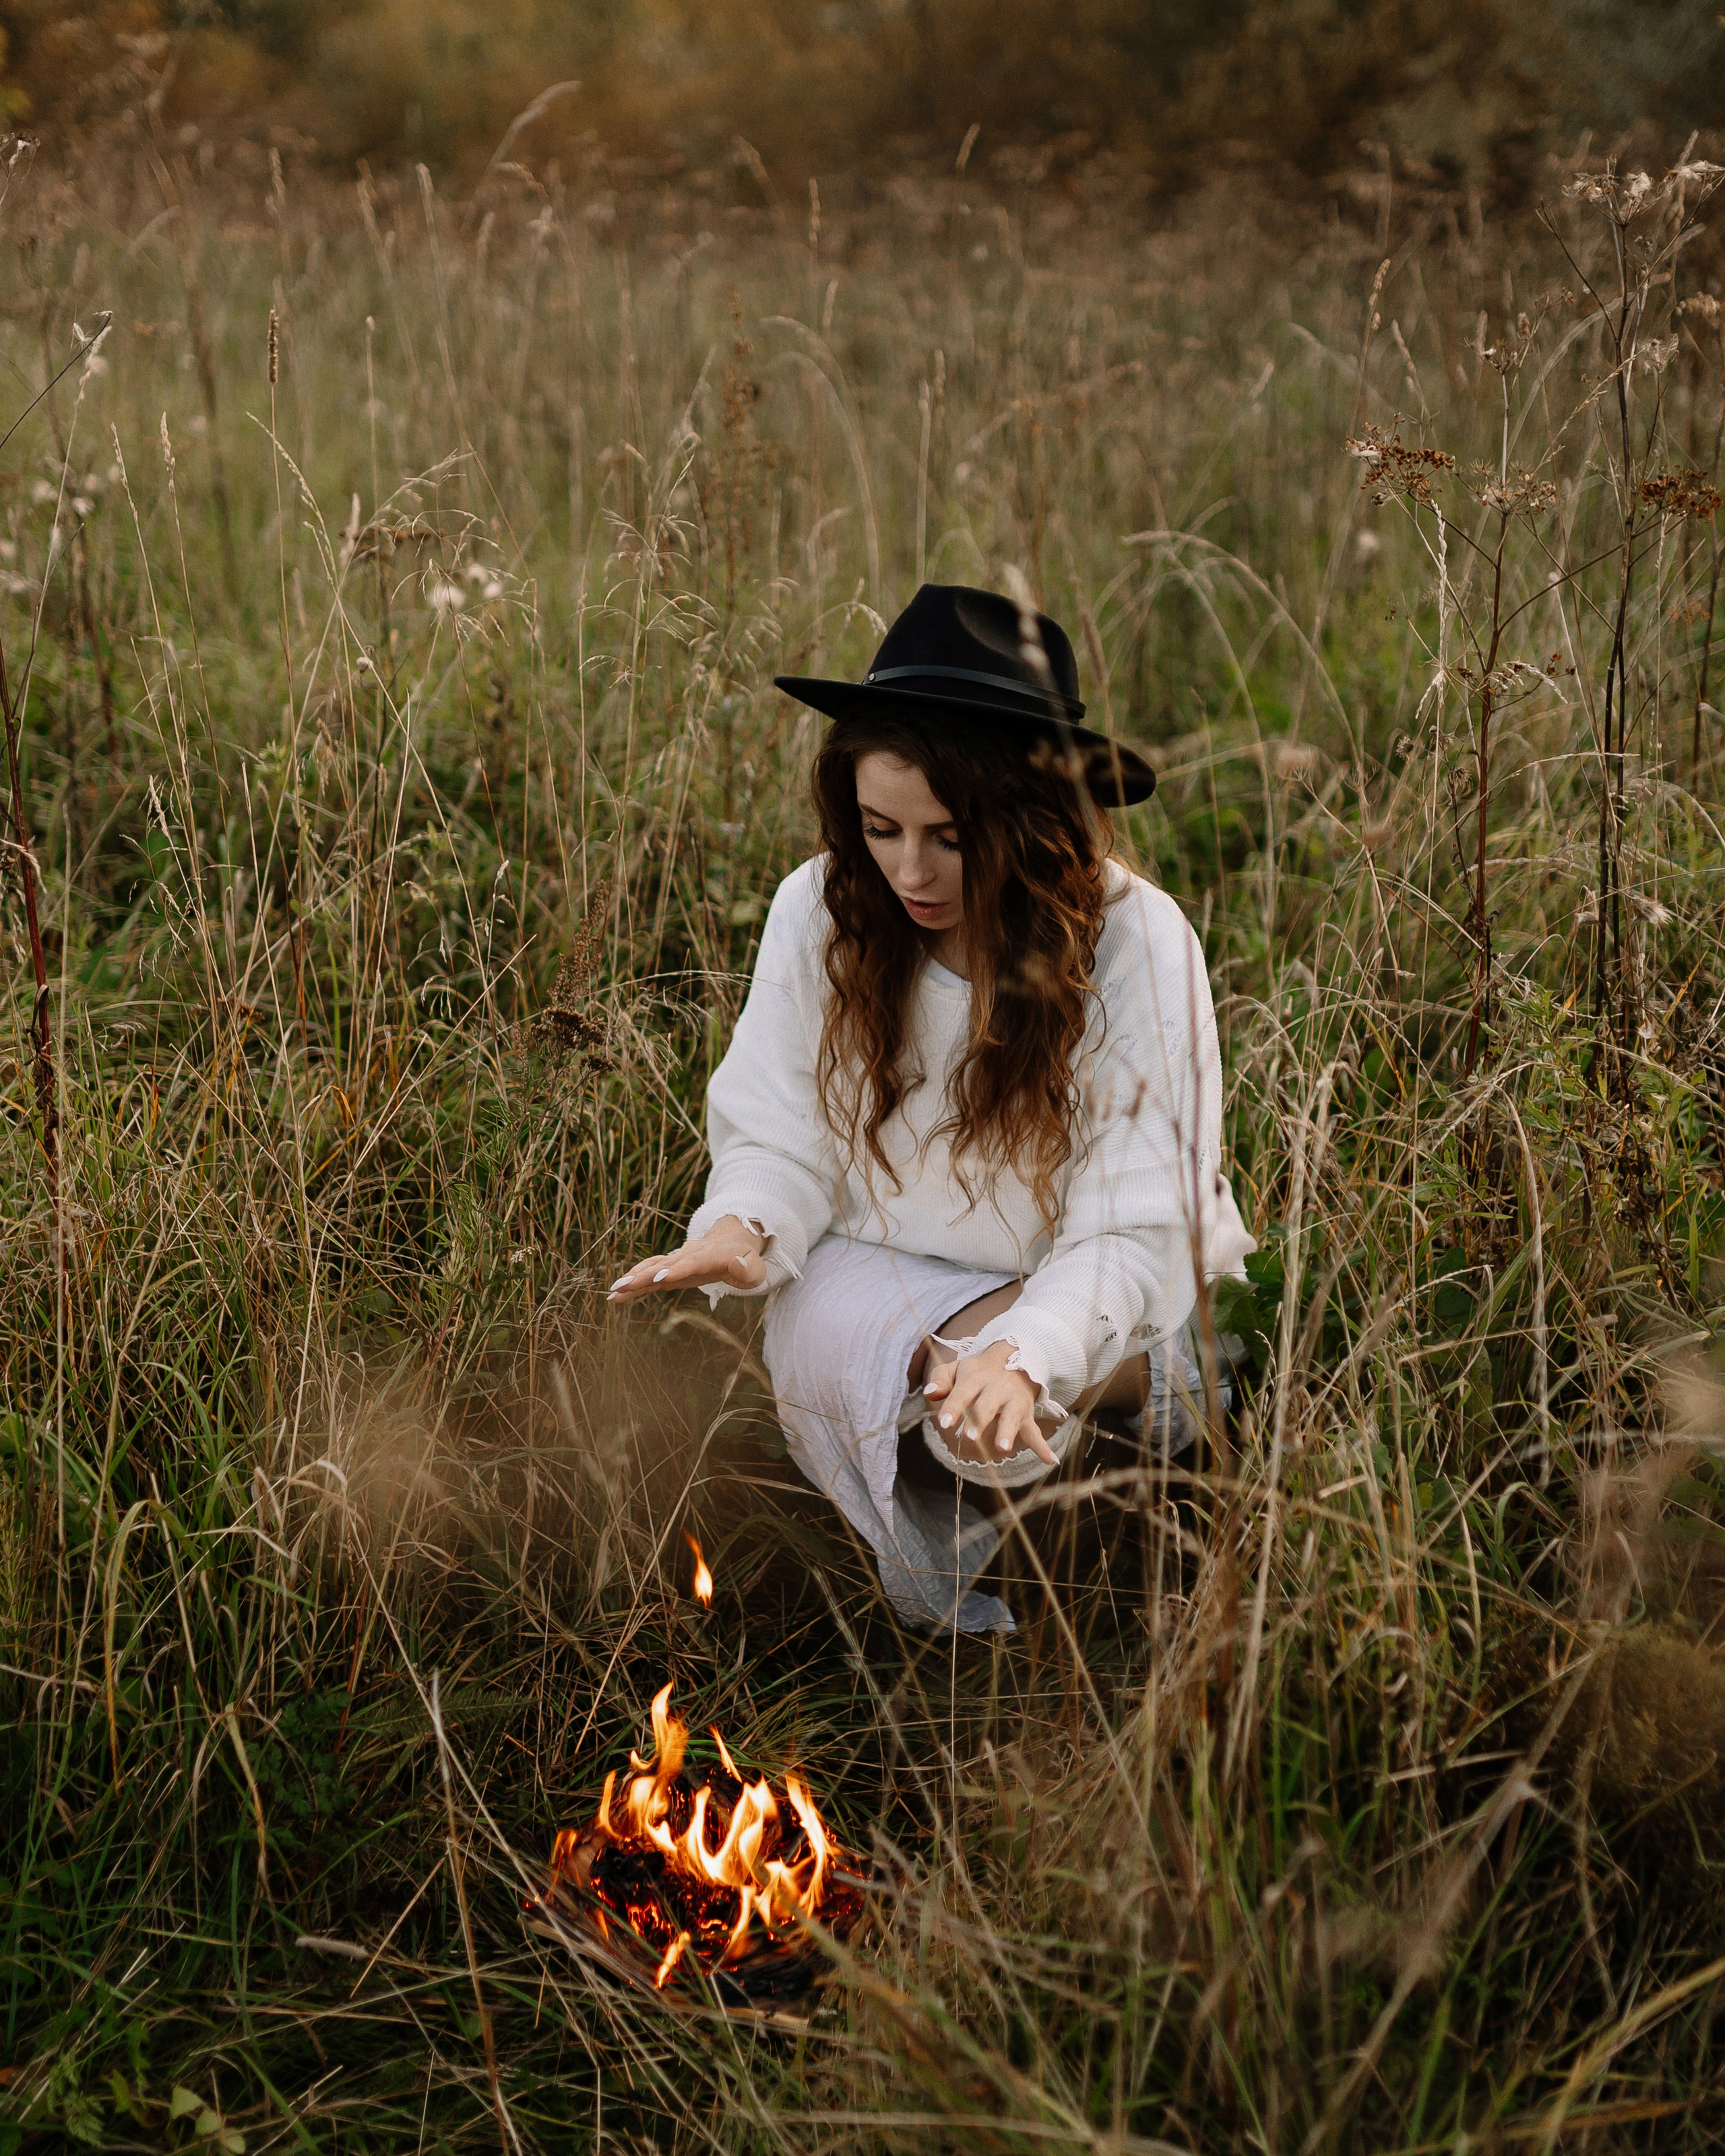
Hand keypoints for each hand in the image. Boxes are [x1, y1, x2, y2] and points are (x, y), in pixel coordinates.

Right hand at [607, 1216, 767, 1303]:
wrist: (731, 1241)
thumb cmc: (746, 1260)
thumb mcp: (756, 1267)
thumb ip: (748, 1270)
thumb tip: (738, 1266)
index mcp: (710, 1255)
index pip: (692, 1262)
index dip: (677, 1270)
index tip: (661, 1279)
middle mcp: (689, 1255)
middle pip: (664, 1264)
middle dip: (643, 1275)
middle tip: (623, 1286)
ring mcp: (677, 1261)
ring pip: (652, 1268)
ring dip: (633, 1279)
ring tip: (613, 1292)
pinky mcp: (669, 1270)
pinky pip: (649, 1276)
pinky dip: (633, 1285)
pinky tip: (615, 1297)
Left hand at [921, 1340, 1058, 1467]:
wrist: (1013, 1360)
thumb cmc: (976, 1373)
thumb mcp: (955, 1369)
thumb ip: (940, 1380)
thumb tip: (930, 1394)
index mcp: (975, 1378)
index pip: (962, 1393)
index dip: (953, 1408)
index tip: (944, 1423)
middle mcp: (997, 1389)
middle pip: (987, 1406)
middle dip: (979, 1421)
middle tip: (970, 1437)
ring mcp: (1013, 1403)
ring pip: (1011, 1418)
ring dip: (1007, 1432)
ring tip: (1002, 1448)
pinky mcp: (1026, 1415)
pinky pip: (1035, 1431)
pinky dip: (1042, 1446)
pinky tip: (1050, 1460)